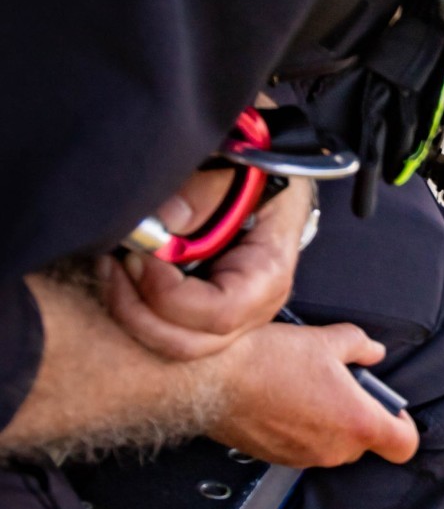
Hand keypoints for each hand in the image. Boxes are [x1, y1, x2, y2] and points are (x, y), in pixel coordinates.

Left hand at [98, 173, 315, 360]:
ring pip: (171, 343)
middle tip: (114, 262)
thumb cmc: (259, 171)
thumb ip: (204, 190)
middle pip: (188, 343)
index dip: (168, 292)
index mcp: (268, 275)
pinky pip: (162, 328)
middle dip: (138, 311)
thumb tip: (160, 224)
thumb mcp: (244, 165)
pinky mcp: (199, 312)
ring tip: (110, 265)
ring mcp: (225, 317)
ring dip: (130, 310)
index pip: (219, 313)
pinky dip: (132, 306)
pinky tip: (118, 270)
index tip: (139, 254)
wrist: (266, 177)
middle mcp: (251, 309)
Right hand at [209, 320, 418, 468]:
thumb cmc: (266, 361)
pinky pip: (302, 447)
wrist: (212, 379)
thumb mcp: (327, 340)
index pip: (404, 445)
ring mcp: (304, 458)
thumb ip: (360, 346)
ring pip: (332, 444)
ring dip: (328, 421)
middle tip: (340, 384)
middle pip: (365, 442)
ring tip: (307, 387)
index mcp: (357, 423)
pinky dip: (301, 428)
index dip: (402, 425)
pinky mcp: (277, 458)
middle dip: (358, 414)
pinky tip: (283, 399)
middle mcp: (334, 450)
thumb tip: (373, 351)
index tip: (390, 408)